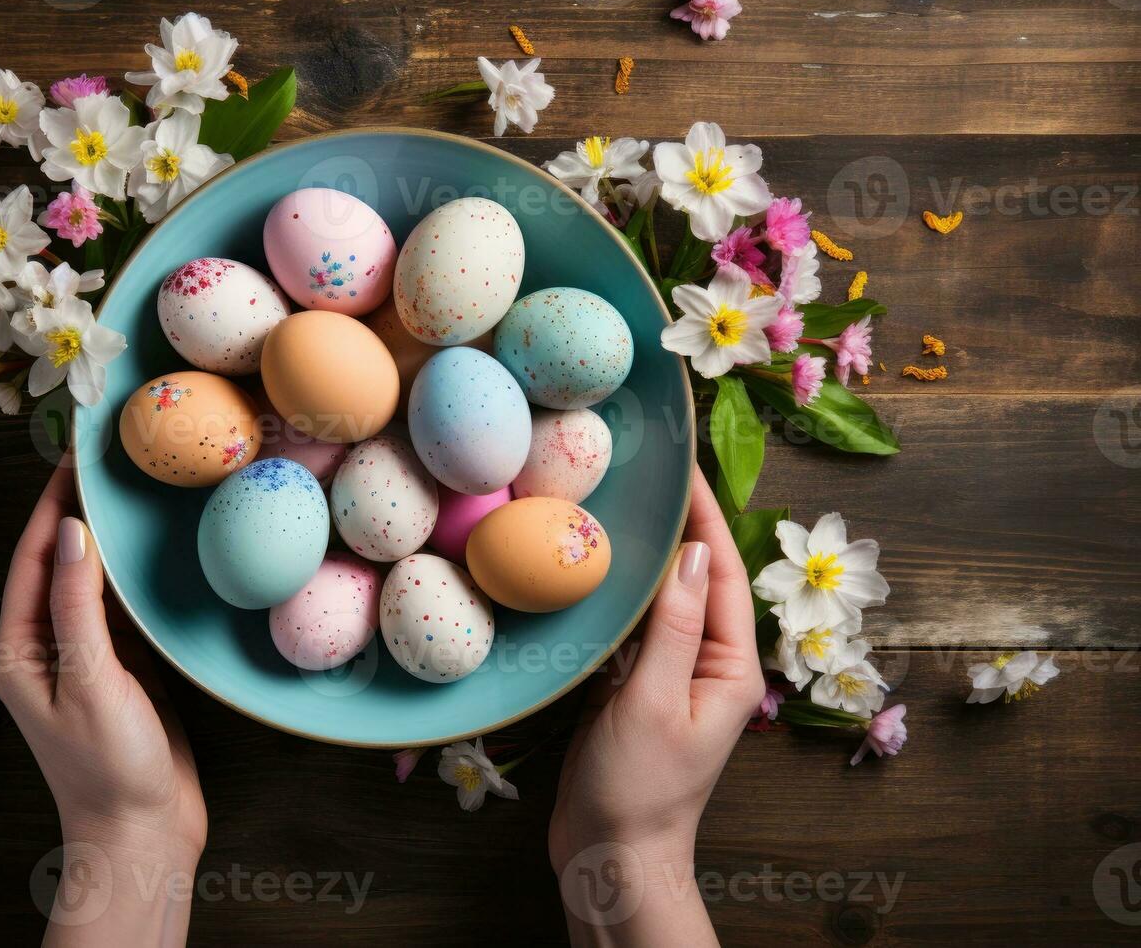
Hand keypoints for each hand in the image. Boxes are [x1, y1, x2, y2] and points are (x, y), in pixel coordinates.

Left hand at [0, 466, 206, 945]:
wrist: (143, 835)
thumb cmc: (109, 768)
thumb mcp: (91, 681)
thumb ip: (78, 606)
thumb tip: (71, 532)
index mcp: (20, 649)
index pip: (32, 557)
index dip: (50, 502)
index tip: (73, 454)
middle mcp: (45, 647)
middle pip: (56, 562)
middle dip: (74, 510)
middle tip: (104, 457)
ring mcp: (84, 658)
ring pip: (88, 582)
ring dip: (104, 538)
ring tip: (128, 488)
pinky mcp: (121, 670)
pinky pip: (120, 609)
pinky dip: (132, 574)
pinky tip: (153, 549)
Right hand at [549, 468, 763, 945]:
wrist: (608, 855)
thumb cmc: (638, 788)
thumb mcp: (654, 702)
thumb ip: (674, 628)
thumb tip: (691, 552)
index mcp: (729, 666)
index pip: (721, 572)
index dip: (705, 516)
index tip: (683, 466)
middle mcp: (707, 663)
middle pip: (696, 578)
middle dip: (679, 524)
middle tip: (648, 471)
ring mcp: (670, 675)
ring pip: (662, 599)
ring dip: (645, 553)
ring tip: (619, 503)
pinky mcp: (634, 688)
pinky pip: (632, 626)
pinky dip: (618, 592)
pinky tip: (593, 565)